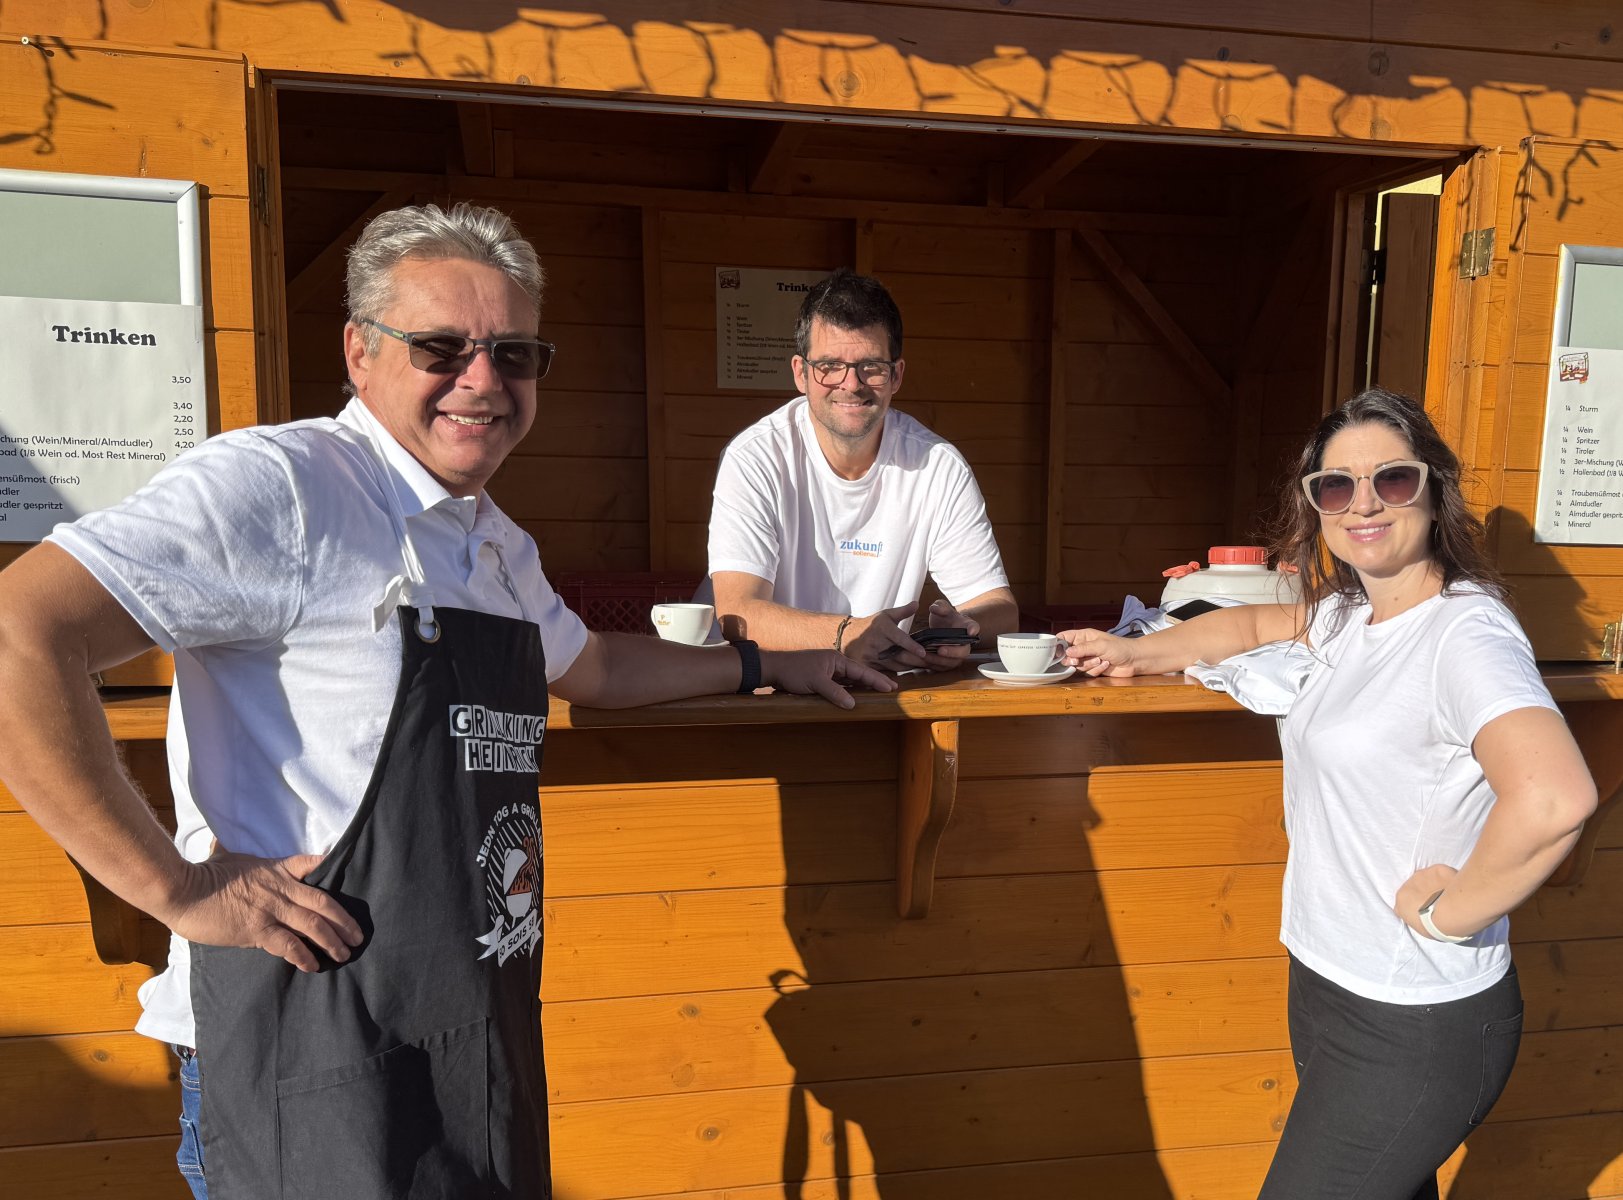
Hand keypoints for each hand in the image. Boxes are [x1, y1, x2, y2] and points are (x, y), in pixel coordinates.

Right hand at [159, 849, 364, 972]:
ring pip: (312, 925)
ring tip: (344, 953)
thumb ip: (229, 850)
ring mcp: (271, 909)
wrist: (183, 890)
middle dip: (343, 920)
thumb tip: (220, 840)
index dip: (329, 868)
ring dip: (332, 941)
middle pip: (322, 902)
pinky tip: (312, 965)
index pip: (309, 864)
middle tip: (357, 935)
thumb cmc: (201, 874)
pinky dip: (304, 955)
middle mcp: (280, 888)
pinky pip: (289, 944)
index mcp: (274, 869)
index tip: (347, 876)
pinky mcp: (258, 929)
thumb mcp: (223, 856)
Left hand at [760, 649, 899, 708]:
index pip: (860, 670)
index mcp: (836, 660)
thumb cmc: (793, 671)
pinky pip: (841, 685)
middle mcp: (834, 664)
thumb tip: (852, 704)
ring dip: (863, 686)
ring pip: (850, 680)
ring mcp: (828, 671)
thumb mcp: (815, 682)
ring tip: (878, 693)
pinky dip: (850, 690)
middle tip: (892, 688)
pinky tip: (856, 696)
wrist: (774, 669)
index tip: (890, 686)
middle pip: (858, 674)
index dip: (876, 679)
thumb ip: (834, 692)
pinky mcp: (822, 678)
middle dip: (874, 681)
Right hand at [842, 602, 927, 670]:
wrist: (848, 635)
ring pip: (895, 666)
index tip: (923, 652)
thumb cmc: (872, 625)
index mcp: (882, 628)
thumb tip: (917, 603)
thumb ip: (903, 611)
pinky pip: (887, 673)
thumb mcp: (886, 615)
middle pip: (899, 656)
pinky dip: (900, 674)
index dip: (911, 646)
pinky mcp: (867, 666)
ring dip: (911, 668)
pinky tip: (912, 673)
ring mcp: (870, 656)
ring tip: (927, 668)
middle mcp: (876, 643)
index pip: (899, 638)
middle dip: (917, 661)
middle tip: (933, 663)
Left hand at [918, 598, 980, 671]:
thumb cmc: (945, 617)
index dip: (973, 629)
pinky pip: (942, 667)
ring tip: (925, 656)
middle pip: (964, 651)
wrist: (942, 628)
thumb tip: (934, 608)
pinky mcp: (948, 663)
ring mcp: (957, 655)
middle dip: (952, 652)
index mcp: (966, 626)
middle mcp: (965, 643)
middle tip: (940, 650)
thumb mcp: (941, 607)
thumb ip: (939, 606)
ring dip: (939, 661)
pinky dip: (931, 665)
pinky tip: (920, 660)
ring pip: (952, 662)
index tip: (970, 631)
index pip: (974, 626)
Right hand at [1058, 628, 1146, 676]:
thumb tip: (1067, 653)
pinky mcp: (1092, 669)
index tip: (1056, 653)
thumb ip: (1083, 649)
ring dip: (1088, 665)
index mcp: (1083, 636)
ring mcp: (1087, 659)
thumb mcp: (1100, 645)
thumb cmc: (1120, 647)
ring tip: (1101, 660)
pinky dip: (1095, 670)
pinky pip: (1086, 673)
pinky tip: (1105, 665)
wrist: (1134, 660)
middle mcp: (1083, 647)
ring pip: (1077, 666)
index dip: (1057, 645)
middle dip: (1073, 659)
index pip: (1063, 638)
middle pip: (1067, 655)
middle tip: (1077, 660)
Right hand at [1394, 863, 1460, 937]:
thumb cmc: (1433, 926)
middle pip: (1414, 887)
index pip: (1402, 901)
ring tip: (1447, 893)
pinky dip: (1446, 878)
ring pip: (1427, 878)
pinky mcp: (1436, 869)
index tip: (1422, 910)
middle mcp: (1407, 885)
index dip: (1412, 904)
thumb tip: (1422, 914)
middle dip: (1423, 892)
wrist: (1449, 913)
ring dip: (1434, 884)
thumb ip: (1416, 916)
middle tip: (1436, 901)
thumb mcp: (1419, 927)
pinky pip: (1441, 872)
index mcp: (1401, 900)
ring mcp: (1421, 875)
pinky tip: (1455, 886)